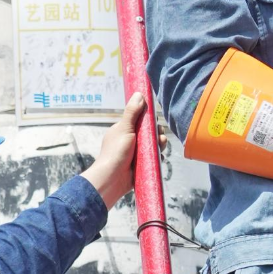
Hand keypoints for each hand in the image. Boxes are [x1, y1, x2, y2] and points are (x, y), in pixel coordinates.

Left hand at [81, 92, 169, 209]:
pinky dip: (157, 157)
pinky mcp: (141, 164)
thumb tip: (139, 94)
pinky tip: (158, 158)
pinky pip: (153, 157)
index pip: (141, 120)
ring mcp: (136, 153)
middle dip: (157, 134)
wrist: (112, 179)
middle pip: (150, 133)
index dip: (150, 120)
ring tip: (160, 147)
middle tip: (159, 138)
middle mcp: (130, 140)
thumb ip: (132, 112)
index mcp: (124, 130)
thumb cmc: (116, 152)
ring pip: (153, 145)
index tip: (155, 122)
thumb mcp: (125, 128)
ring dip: (159, 145)